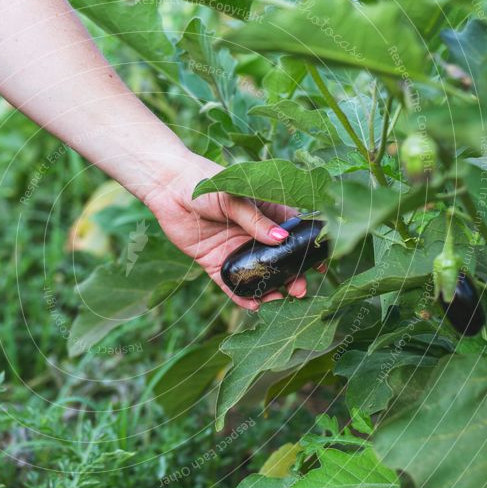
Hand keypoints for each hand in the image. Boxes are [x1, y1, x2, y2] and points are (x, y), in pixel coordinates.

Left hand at [143, 153, 307, 309]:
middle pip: (277, 259)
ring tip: (279, 301)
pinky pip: (229, 282)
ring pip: (256, 274)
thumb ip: (255, 219)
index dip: (306, 249)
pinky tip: (252, 305)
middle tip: (300, 290)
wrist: (167, 187)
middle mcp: (252, 233)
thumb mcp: (234, 197)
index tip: (320, 265)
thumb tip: (281, 239)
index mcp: (264, 212)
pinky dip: (240, 295)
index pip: (292, 233)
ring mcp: (234, 249)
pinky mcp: (213, 261)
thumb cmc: (204, 182)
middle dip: (291, 276)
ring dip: (269, 289)